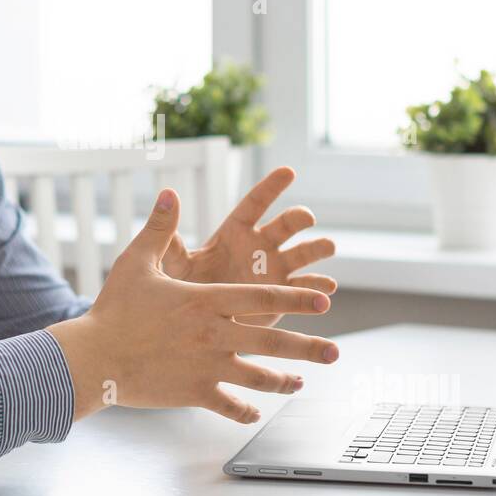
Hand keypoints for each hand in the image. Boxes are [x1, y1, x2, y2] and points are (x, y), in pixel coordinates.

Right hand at [49, 187, 337, 423]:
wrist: (94, 357)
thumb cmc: (114, 308)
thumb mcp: (136, 262)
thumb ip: (160, 229)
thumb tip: (170, 193)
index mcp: (207, 300)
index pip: (264, 296)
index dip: (297, 297)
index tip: (323, 300)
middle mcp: (215, 333)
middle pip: (273, 341)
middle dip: (308, 346)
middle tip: (334, 352)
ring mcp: (207, 366)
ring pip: (259, 377)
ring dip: (283, 382)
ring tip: (299, 383)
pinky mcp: (194, 393)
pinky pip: (230, 405)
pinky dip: (245, 411)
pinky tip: (254, 413)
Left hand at [162, 165, 336, 326]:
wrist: (194, 324)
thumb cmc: (181, 289)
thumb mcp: (173, 263)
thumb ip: (169, 235)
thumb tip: (167, 195)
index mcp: (235, 232)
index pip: (255, 204)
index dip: (270, 188)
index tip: (288, 171)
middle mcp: (259, 246)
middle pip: (285, 225)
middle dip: (298, 218)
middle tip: (307, 218)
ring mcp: (274, 271)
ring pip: (303, 254)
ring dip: (318, 248)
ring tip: (328, 246)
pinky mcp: (283, 297)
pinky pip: (305, 289)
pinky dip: (318, 287)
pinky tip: (326, 288)